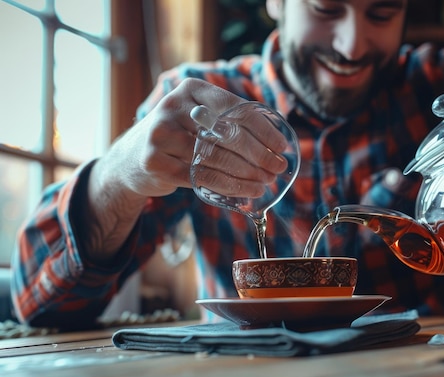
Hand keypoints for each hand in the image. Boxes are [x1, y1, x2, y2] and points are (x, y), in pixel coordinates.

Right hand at [101, 78, 286, 198]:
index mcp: (191, 89)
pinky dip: (231, 187)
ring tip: (266, 182)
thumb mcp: (198, 118)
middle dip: (260, 154)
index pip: (235, 107)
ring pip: (218, 158)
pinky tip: (248, 191)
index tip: (282, 145)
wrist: (131, 160)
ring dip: (248, 173)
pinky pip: (204, 178)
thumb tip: (277, 139)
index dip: (263, 128)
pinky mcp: (157, 163)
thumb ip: (230, 120)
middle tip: (279, 167)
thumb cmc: (179, 137)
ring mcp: (162, 135)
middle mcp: (173, 107)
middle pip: (228, 134)